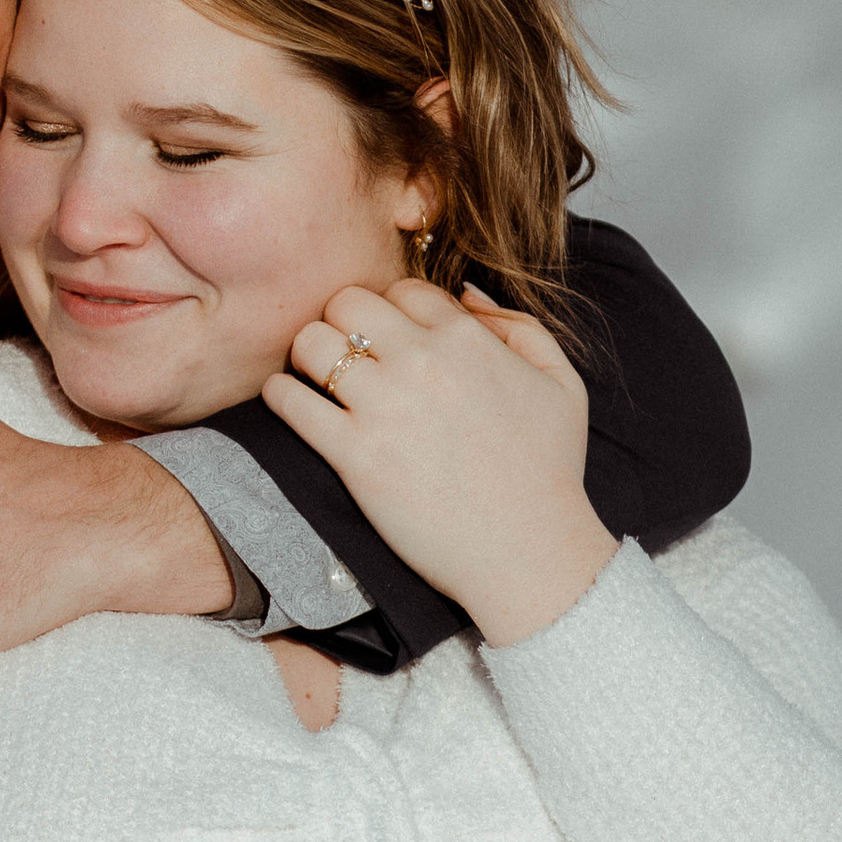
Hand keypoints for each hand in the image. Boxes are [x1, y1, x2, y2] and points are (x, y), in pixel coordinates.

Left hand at [265, 280, 617, 646]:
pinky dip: (280, 396)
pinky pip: (290, 401)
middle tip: (346, 353)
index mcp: (468, 339)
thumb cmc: (550, 473)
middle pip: (346, 301)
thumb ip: (519, 326)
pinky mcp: (354, 454)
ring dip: (308, 355)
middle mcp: (422, 362)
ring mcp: (384, 406)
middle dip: (341, 321)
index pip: (403, 289)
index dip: (392, 311)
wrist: (530, 552)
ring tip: (314, 377)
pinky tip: (289, 402)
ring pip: (311, 342)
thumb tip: (466, 293)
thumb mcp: (561, 382)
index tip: (388, 339)